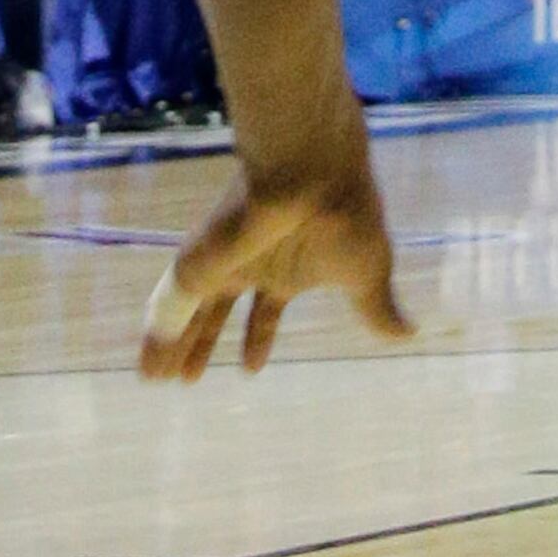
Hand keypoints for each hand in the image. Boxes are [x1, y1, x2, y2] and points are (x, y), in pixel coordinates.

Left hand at [139, 148, 413, 380]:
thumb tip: (409, 334)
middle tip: (186, 381)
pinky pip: (170, 309)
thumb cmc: (347, 220)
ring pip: (189, 314)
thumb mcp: (366, 276)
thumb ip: (377, 309)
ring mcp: (221, 265)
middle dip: (203, 346)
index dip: (257, 340)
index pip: (265, 312)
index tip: (249, 369)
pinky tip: (148, 366)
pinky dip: (158, 337)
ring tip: (154, 380)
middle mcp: (250, 268)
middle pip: (217, 314)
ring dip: (172, 348)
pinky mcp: (199, 264)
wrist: (315, 175)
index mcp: (287, 272)